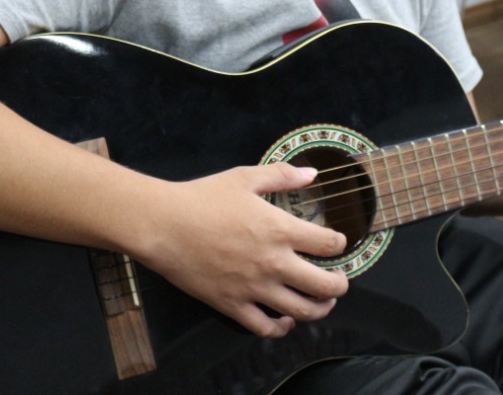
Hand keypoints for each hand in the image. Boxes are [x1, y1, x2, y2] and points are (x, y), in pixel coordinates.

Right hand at [137, 163, 348, 337]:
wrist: (162, 225)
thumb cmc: (202, 198)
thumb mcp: (245, 178)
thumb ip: (282, 175)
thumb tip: (312, 174)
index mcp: (280, 229)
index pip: (329, 244)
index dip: (340, 244)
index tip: (338, 243)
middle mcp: (273, 263)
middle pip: (325, 285)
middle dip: (340, 286)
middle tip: (340, 281)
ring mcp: (253, 288)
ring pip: (302, 310)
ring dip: (320, 309)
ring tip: (322, 303)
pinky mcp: (232, 305)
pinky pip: (265, 327)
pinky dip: (281, 328)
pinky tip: (286, 321)